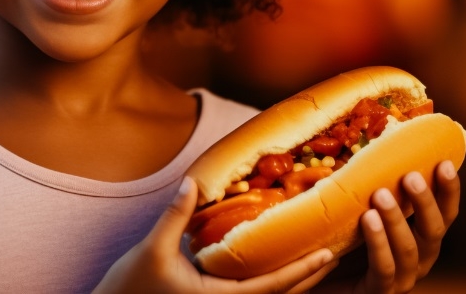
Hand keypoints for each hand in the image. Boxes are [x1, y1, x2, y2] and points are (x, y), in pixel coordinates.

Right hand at [93, 177, 337, 293]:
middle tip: (337, 252)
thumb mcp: (151, 248)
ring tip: (317, 257)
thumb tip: (194, 182)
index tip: (328, 254)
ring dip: (294, 280)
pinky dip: (271, 281)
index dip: (303, 271)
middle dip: (309, 276)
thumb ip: (175, 216)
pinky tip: (278, 265)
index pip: (272, 287)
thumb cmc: (129, 287)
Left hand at [314, 160, 461, 293]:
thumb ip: (377, 191)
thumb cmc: (348, 246)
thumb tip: (375, 149)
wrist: (332, 285)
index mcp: (423, 241)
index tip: (443, 163)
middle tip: (411, 176)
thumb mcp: (366, 214)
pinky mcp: (380, 291)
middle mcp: (420, 261)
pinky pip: (384, 268)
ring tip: (381, 195)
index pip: (445, 214)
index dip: (449, 190)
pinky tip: (368, 219)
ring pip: (409, 249)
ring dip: (397, 220)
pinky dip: (378, 243)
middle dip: (425, 203)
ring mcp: (402, 279)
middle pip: (433, 231)